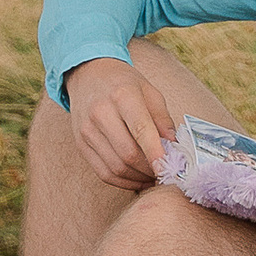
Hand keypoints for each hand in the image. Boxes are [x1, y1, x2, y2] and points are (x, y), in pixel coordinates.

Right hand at [63, 56, 175, 188]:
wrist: (88, 74)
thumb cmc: (123, 82)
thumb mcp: (149, 91)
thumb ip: (163, 119)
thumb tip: (174, 147)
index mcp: (122, 95)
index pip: (140, 129)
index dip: (155, 152)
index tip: (167, 167)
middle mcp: (100, 113)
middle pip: (128, 154)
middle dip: (150, 169)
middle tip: (166, 173)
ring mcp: (87, 130)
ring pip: (116, 168)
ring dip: (138, 178)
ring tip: (153, 176)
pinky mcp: (81, 144)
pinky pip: (103, 173)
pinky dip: (123, 182)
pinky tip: (137, 179)